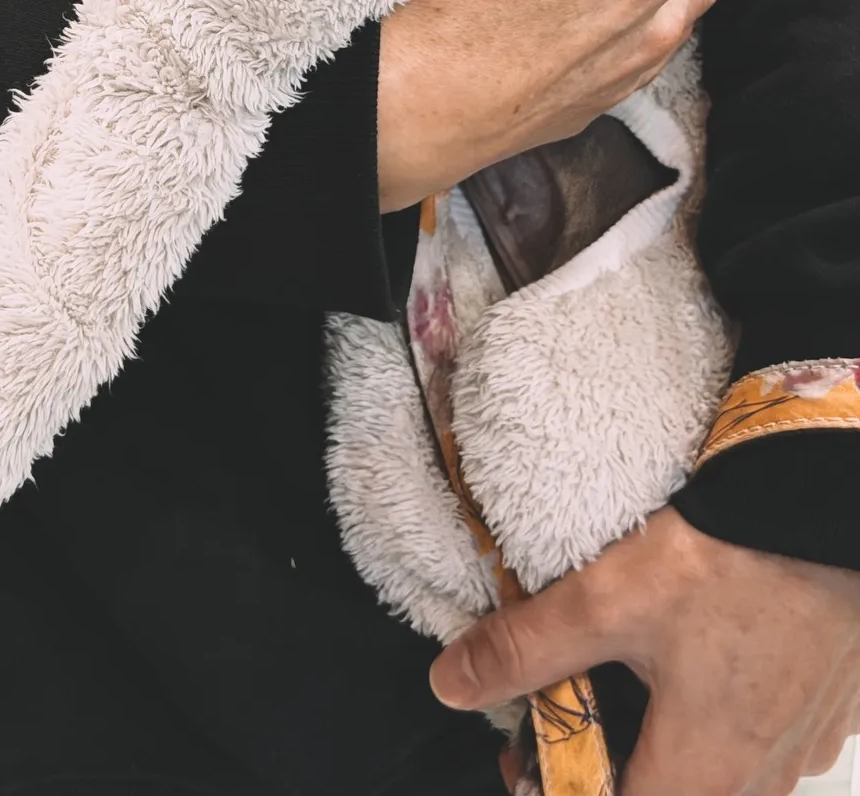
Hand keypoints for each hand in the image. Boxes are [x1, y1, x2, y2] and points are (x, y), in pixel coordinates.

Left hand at [430, 505, 859, 794]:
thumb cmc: (735, 557)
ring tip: (621, 667)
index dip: (561, 786)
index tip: (528, 749)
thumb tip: (452, 685)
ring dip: (662, 734)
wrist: (826, 506)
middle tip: (562, 701)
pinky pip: (759, 733)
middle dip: (608, 757)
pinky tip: (693, 651)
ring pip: (716, 768)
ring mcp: (801, 745)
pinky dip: (715, 708)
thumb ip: (527, 647)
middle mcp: (763, 778)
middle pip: (666, 791)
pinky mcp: (824, 706)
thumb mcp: (609, 597)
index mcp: (705, 773)